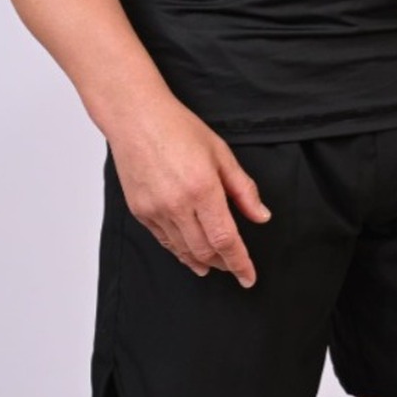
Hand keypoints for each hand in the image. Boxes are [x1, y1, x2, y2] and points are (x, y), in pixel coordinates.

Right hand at [107, 100, 271, 287]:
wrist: (136, 119)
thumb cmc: (178, 128)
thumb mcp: (221, 154)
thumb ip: (243, 189)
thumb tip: (261, 216)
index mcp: (203, 190)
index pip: (226, 240)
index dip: (240, 263)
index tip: (248, 277)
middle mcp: (177, 205)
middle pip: (205, 250)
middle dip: (223, 264)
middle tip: (235, 268)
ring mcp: (156, 210)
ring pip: (183, 250)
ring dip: (202, 261)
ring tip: (214, 265)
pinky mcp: (140, 212)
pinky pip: (164, 241)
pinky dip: (180, 251)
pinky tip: (189, 252)